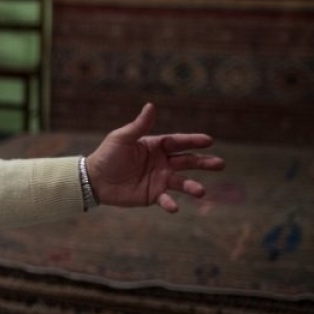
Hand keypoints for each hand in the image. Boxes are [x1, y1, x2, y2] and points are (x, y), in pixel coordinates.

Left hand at [85, 103, 224, 212]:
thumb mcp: (122, 138)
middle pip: (188, 161)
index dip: (193, 141)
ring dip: (192, 186)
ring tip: (201, 191)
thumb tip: (151, 105)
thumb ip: (139, 125)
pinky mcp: (153, 195)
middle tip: (220, 164)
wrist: (93, 179)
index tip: (209, 141)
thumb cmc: (107, 155)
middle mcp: (163, 163)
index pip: (179, 142)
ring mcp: (160, 179)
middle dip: (204, 162)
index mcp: (156, 146)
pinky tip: (175, 208)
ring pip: (181, 182)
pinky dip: (171, 203)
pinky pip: (165, 199)